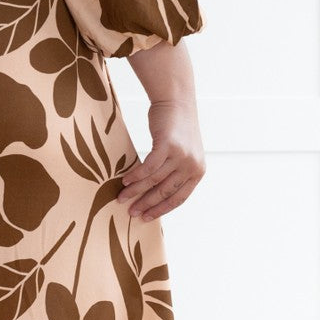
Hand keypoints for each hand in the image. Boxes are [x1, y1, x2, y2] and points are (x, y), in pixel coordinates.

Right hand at [116, 99, 204, 221]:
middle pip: (165, 192)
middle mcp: (192, 166)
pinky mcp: (168, 145)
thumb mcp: (184, 154)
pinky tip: (125, 181)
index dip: (160, 210)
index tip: (146, 218)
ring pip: (154, 180)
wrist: (177, 102)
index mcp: (198, 172)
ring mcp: (181, 156)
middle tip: (131, 212)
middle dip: (146, 204)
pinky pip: (148, 167)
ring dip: (136, 191)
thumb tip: (154, 194)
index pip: (178, 198)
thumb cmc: (177, 129)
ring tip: (122, 197)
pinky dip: (135, 176)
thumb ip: (175, 172)